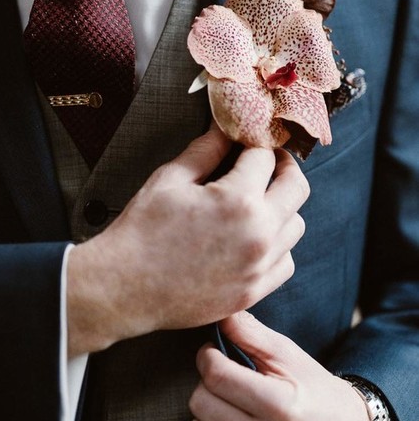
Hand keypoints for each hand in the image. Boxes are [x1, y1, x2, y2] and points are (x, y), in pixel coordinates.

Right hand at [67, 124, 308, 355]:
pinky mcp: (254, 292)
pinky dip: (277, 245)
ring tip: (257, 200)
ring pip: (296, 225)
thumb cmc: (141, 232)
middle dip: (282, 167)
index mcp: (238, 200)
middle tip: (263, 161)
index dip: (254, 142)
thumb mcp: (169, 179)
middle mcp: (259, 234)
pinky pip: (286, 262)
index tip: (246, 140)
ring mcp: (260, 266)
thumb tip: (225, 128)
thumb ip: (205, 150)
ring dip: (282, 206)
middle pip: (297, 187)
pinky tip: (254, 237)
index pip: (264, 156)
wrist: (123, 287)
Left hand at [188, 311, 370, 420]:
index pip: (216, 376)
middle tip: (225, 382)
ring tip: (231, 409)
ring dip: (208, 417)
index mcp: (282, 406)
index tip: (215, 354)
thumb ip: (251, 333)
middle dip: (208, 386)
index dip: (208, 357)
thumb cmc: (315, 391)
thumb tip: (218, 315)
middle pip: (200, 405)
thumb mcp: (290, 355)